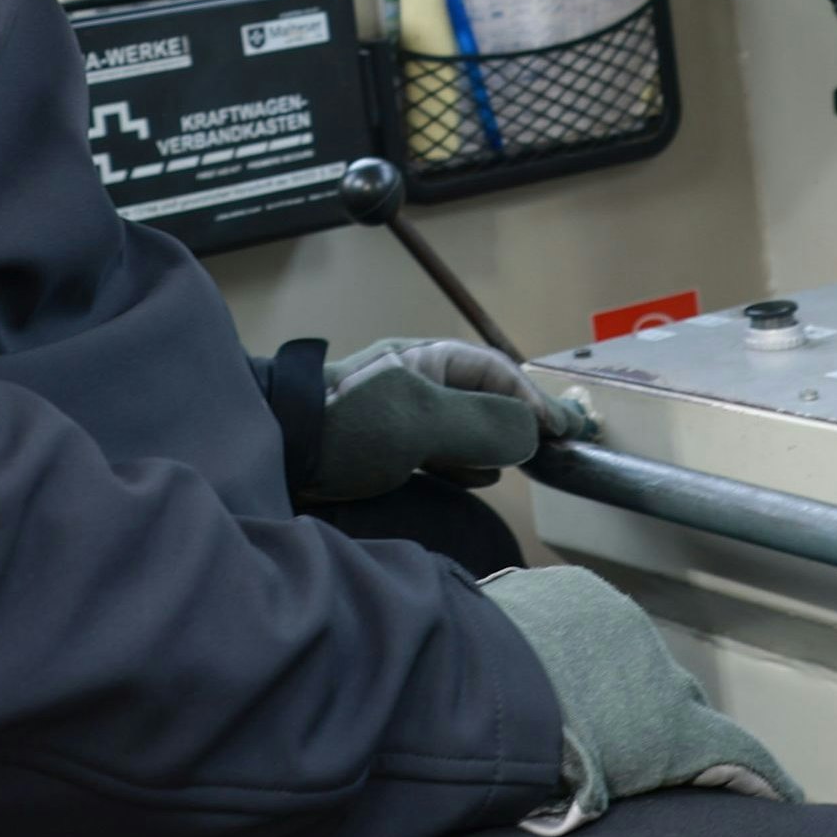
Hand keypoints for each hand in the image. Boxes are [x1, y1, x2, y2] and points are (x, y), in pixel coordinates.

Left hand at [300, 338, 579, 502]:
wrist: (279, 450)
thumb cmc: (350, 426)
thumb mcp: (422, 420)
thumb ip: (481, 424)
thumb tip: (530, 433)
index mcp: (427, 359)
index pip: (495, 371)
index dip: (531, 398)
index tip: (557, 432)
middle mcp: (418, 381)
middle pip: (483, 397)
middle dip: (517, 420)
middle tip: (548, 449)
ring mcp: (401, 414)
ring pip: (464, 425)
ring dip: (494, 443)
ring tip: (521, 463)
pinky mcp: (386, 447)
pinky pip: (441, 450)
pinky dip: (467, 462)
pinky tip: (481, 477)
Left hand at [477, 566, 800, 828]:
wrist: (471, 685)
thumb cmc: (527, 759)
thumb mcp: (593, 794)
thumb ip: (624, 782)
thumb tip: (611, 783)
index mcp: (673, 733)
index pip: (740, 757)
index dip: (763, 779)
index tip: (789, 798)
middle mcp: (660, 671)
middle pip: (679, 696)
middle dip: (665, 716)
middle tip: (629, 741)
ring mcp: (619, 623)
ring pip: (629, 652)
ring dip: (612, 672)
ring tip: (570, 695)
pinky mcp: (577, 590)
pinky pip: (584, 616)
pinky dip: (571, 638)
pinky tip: (539, 656)